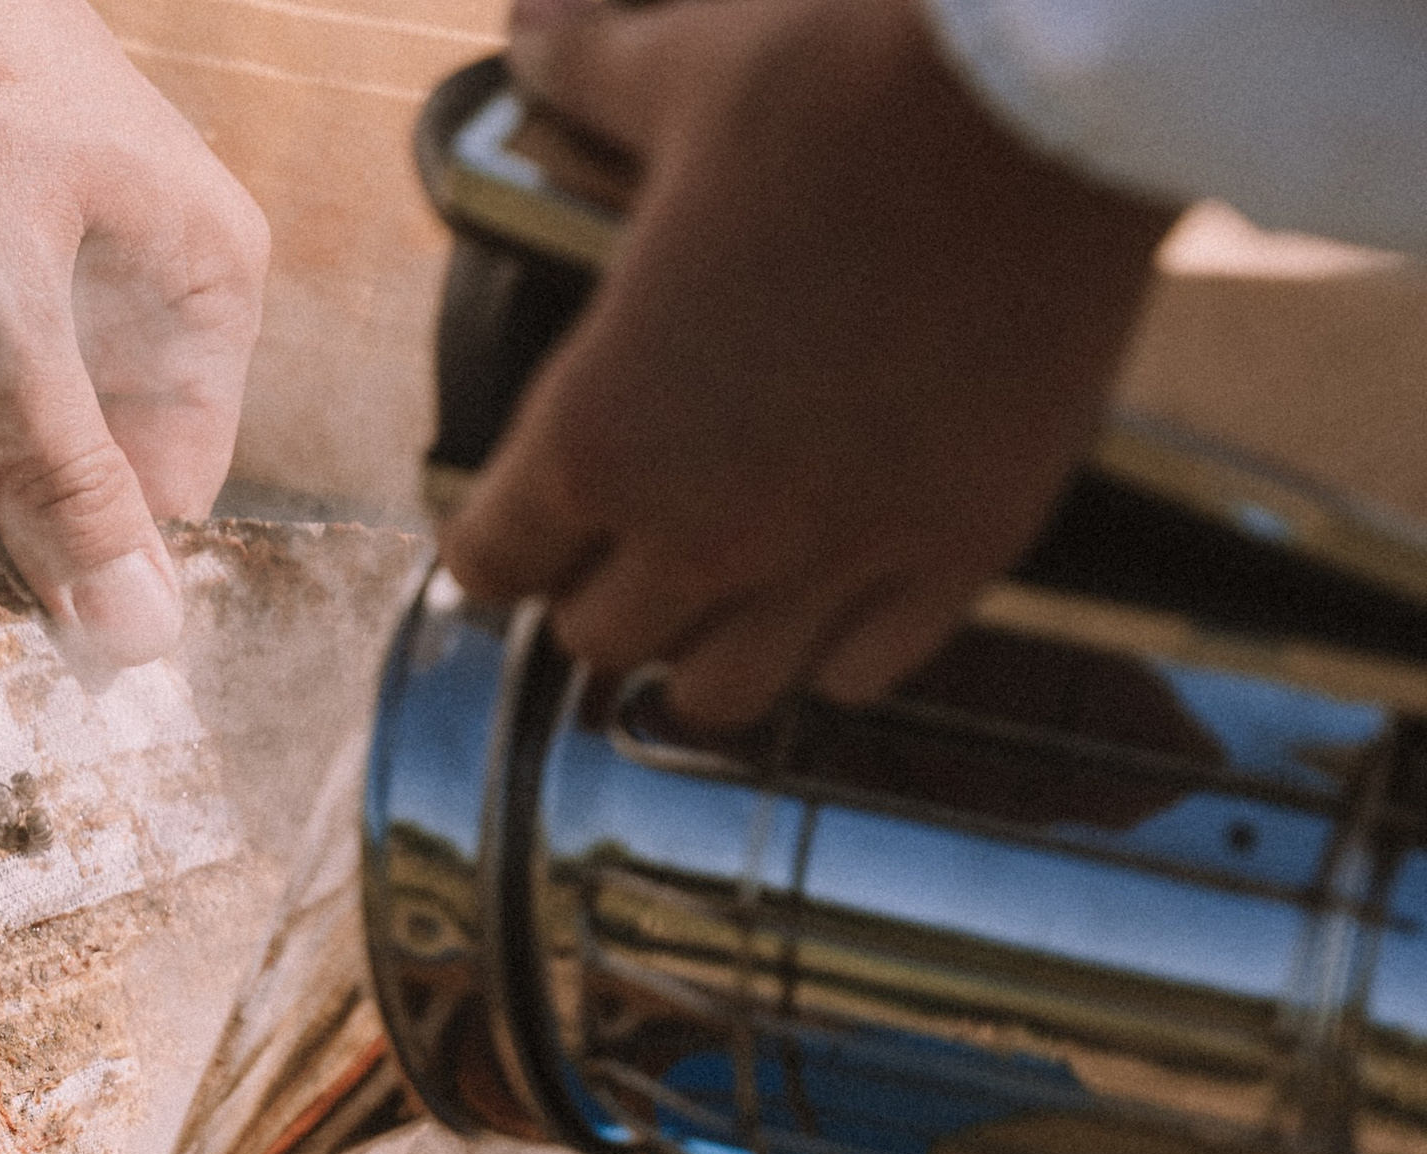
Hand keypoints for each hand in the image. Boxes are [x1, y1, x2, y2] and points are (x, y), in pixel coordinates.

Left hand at [442, 0, 1177, 725]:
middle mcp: (702, 530)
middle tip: (617, 553)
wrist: (1056, 96)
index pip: (493, 560)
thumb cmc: (850, 78)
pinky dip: (831, 653)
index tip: (504, 537)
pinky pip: (859, 675)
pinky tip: (832, 601)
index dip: (492, 547)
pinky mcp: (957, 558)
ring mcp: (833, 560)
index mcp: (599, 434)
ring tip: (714, 602)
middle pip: (597, 640)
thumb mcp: (688, 68)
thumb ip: (591, 78)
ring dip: (699, 654)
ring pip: (718, 693)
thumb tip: (531, 36)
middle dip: (596, 595)